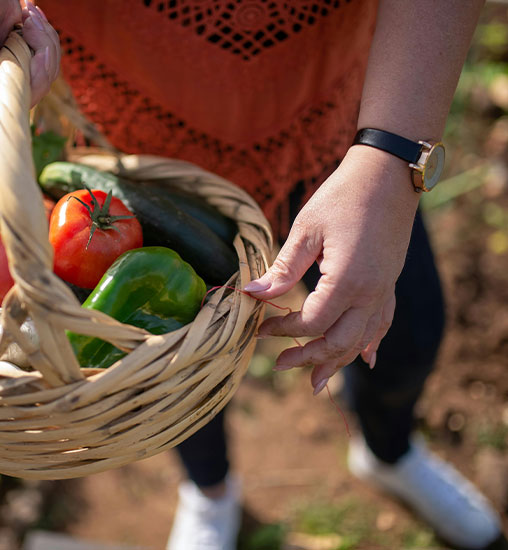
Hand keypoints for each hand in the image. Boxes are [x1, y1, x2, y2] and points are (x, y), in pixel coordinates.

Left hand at [244, 145, 420, 394]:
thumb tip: (252, 295)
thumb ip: (282, 269)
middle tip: (280, 365)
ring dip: (338, 361)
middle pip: (339, 342)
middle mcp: (371, 293)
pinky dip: (371, 344)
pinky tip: (366, 359)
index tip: (261, 327)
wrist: (388, 175)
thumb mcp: (305, 230)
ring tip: (317, 381)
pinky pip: (382, 323)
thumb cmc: (343, 196)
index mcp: (347, 280)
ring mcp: (384, 290)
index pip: (311, 322)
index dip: (283, 329)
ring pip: (362, 340)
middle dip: (309, 358)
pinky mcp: (389, 283)